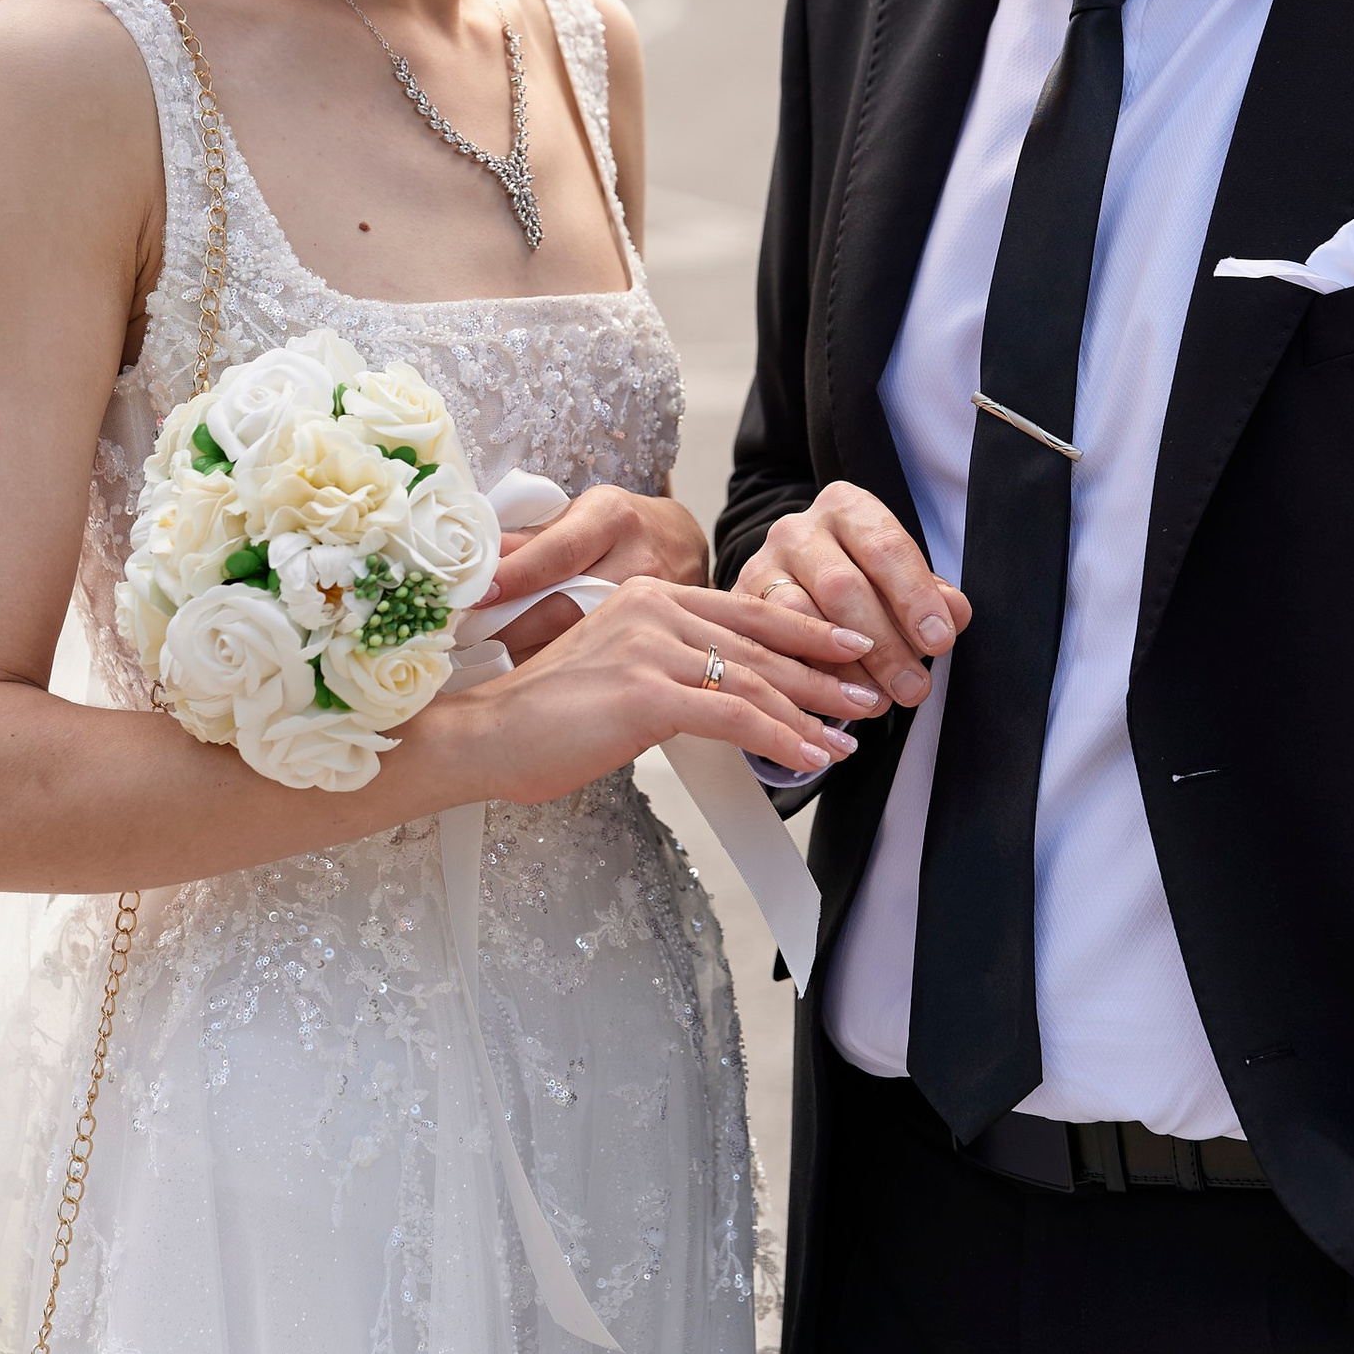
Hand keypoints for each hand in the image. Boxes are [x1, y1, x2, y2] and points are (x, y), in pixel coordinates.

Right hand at [454, 574, 884, 807]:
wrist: (485, 736)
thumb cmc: (544, 715)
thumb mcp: (616, 671)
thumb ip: (668, 666)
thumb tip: (724, 695)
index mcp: (650, 596)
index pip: (746, 610)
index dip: (805, 628)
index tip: (849, 645)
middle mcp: (655, 610)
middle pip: (761, 643)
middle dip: (823, 673)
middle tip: (869, 693)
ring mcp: (651, 649)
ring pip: (754, 682)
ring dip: (811, 715)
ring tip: (847, 739)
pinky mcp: (647, 694)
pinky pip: (734, 719)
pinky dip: (780, 740)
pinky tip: (808, 758)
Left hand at [488, 488, 708, 660]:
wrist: (682, 541)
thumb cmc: (617, 527)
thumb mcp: (578, 515)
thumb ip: (529, 541)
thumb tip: (474, 563)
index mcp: (610, 517)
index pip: (558, 551)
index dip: (517, 576)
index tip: (477, 596)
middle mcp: (638, 558)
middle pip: (567, 607)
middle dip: (511, 629)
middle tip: (465, 641)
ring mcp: (658, 602)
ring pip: (584, 643)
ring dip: (531, 656)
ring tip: (489, 662)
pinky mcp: (665, 636)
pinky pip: (605, 661)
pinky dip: (563, 670)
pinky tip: (533, 676)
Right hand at [734, 483, 971, 708]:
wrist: (796, 576)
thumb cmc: (864, 578)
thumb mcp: (900, 577)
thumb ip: (929, 594)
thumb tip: (954, 614)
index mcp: (847, 507)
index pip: (885, 547)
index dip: (914, 596)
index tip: (938, 640)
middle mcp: (798, 529)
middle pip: (842, 587)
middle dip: (883, 644)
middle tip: (913, 688)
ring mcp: (761, 565)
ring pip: (801, 619)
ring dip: (844, 669)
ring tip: (879, 702)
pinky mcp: (737, 605)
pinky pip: (770, 646)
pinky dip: (808, 678)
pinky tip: (836, 704)